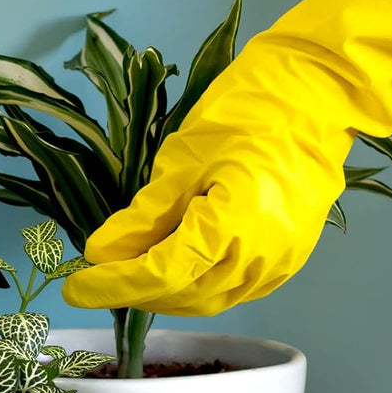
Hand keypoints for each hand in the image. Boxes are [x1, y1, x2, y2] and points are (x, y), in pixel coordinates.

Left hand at [64, 0, 391, 315]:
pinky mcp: (287, 260)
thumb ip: (142, 217)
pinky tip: (169, 272)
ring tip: (126, 277)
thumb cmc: (246, 111)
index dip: (114, 286)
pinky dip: (194, 286)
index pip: (161, 274)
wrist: (317, 94)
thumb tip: (101, 252)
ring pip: (208, 298)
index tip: (75, 287)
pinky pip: (231, 289)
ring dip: (163, 294)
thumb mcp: (181, 159)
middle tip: (95, 280)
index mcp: (235, 226)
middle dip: (134, 292)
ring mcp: (280, 263)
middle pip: (185, 295)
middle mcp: (261, 257)